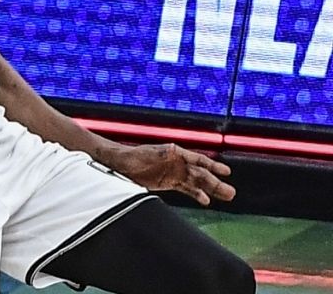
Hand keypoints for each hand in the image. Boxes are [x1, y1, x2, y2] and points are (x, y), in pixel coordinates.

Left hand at [111, 143, 235, 205]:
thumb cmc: (133, 156)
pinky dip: (197, 194)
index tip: (226, 171)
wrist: (120, 164)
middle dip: (216, 183)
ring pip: (197, 182)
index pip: (198, 159)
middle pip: (200, 173)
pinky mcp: (169, 182)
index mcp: (174, 153)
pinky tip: (206, 201)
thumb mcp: (148, 154)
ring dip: (211, 190)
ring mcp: (174, 173)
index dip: (213, 165)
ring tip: (227, 196)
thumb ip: (162, 155)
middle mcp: (177, 162)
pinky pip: (187, 189)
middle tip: (231, 192)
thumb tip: (171, 151)